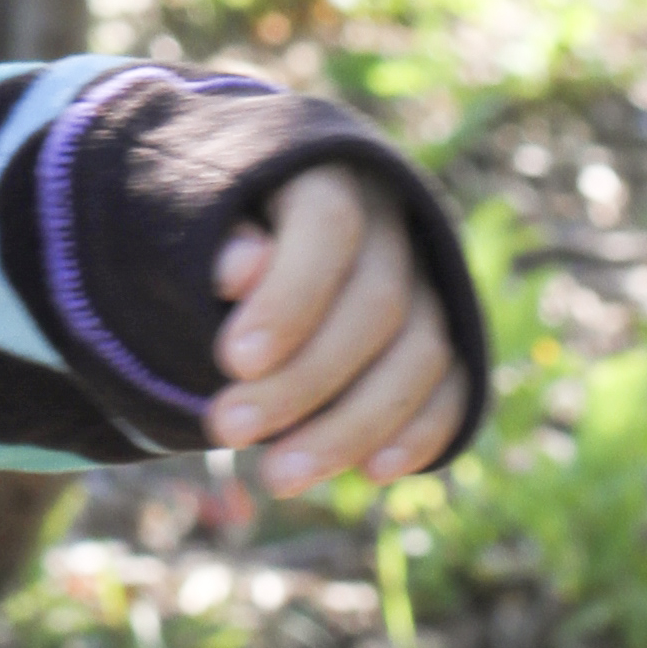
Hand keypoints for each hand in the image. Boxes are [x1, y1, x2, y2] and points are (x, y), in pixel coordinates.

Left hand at [209, 164, 464, 494]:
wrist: (255, 216)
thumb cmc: (213, 213)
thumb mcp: (193, 210)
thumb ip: (214, 237)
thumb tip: (239, 269)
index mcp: (331, 171)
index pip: (330, 229)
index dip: (288, 298)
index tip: (231, 362)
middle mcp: (395, 219)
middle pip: (377, 304)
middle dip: (302, 380)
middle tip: (224, 429)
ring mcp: (430, 277)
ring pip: (421, 354)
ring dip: (354, 424)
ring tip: (278, 476)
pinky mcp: (447, 332)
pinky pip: (453, 385)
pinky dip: (423, 431)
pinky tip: (375, 473)